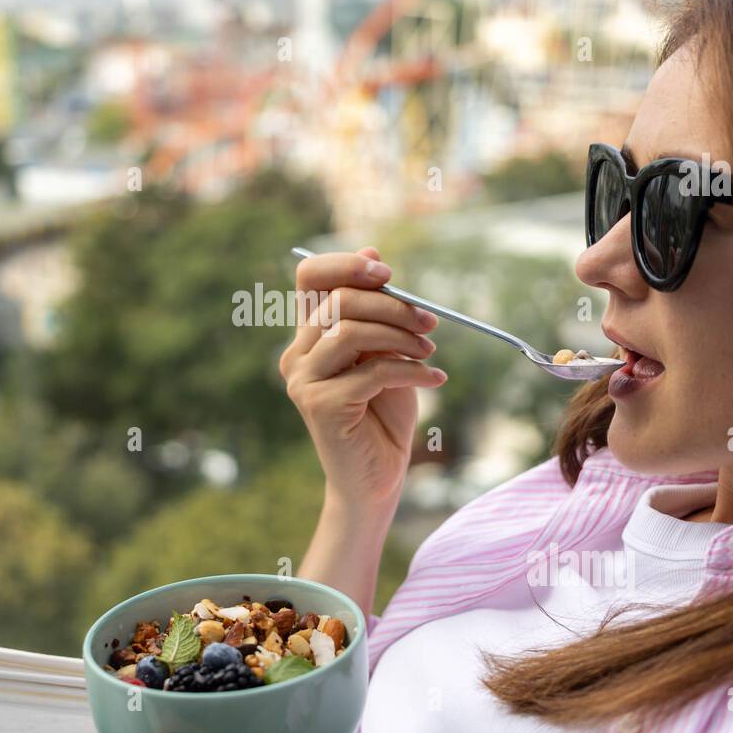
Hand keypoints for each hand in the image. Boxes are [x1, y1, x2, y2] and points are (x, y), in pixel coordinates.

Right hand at [278, 247, 444, 517]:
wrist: (378, 478)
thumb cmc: (383, 415)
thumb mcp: (384, 353)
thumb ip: (376, 313)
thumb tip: (373, 255)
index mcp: (309, 336)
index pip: (309, 278)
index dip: (345, 264)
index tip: (386, 272)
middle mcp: (297, 356)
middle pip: (338, 302)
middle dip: (393, 305)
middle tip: (430, 321)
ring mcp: (304, 382)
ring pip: (350, 332)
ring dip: (401, 336)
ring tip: (430, 353)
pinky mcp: (321, 407)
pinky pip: (371, 371)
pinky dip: (412, 370)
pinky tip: (436, 379)